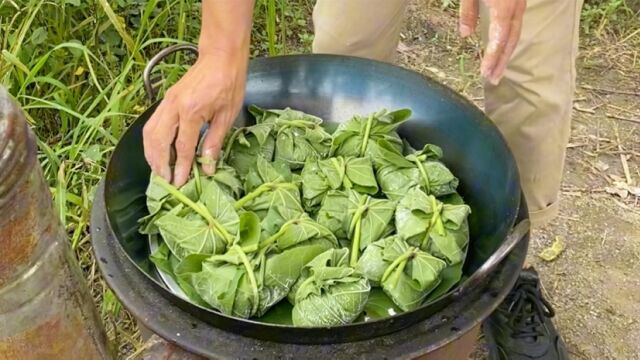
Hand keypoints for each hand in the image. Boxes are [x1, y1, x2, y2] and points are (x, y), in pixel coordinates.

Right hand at [143, 50, 247, 186]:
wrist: (220, 57)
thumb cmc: (229, 84)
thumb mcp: (227, 115)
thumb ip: (214, 142)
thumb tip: (207, 167)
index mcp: (191, 111)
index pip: (182, 147)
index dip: (180, 168)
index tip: (179, 184)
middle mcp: (173, 107)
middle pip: (158, 141)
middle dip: (160, 164)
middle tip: (166, 182)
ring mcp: (166, 102)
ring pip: (149, 133)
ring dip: (152, 155)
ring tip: (159, 171)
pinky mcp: (166, 100)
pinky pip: (151, 124)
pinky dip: (151, 141)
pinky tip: (157, 153)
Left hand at [459, 0, 525, 84]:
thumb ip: (468, 10)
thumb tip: (465, 34)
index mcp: (503, 6)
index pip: (500, 37)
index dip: (493, 57)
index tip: (485, 73)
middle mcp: (516, 7)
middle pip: (511, 40)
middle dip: (502, 61)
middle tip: (493, 80)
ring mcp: (520, 3)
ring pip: (516, 33)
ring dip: (507, 53)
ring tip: (497, 70)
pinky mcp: (519, 1)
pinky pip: (515, 25)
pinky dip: (509, 41)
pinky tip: (501, 49)